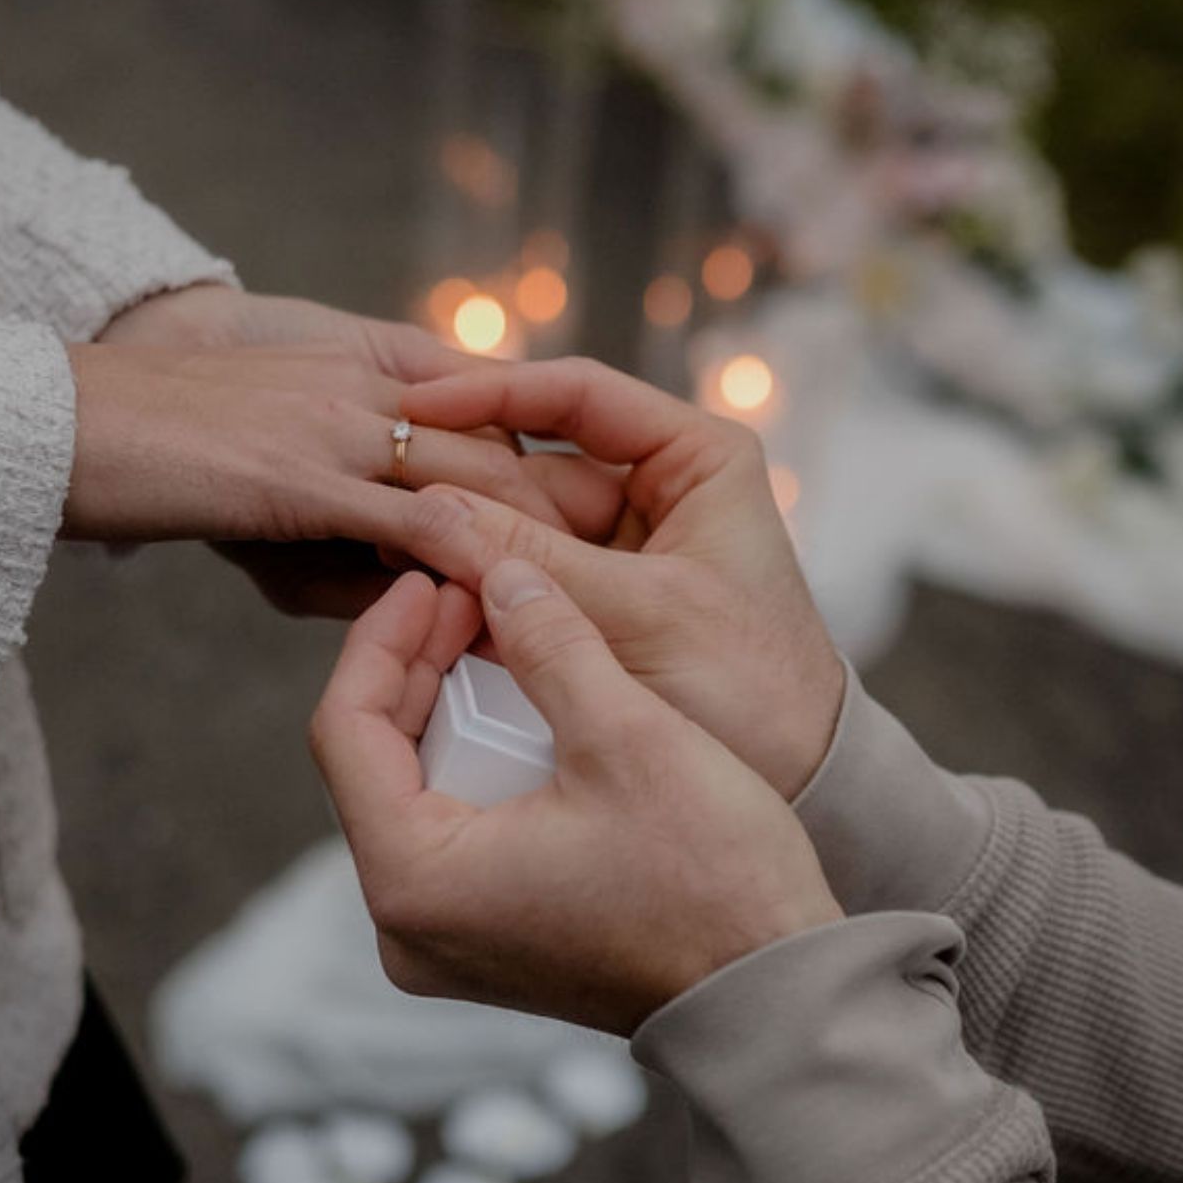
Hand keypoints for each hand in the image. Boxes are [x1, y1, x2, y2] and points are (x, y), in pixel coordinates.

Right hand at [91, 286, 624, 615]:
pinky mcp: (304, 473)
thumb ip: (345, 526)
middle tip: (647, 579)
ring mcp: (343, 421)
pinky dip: (472, 564)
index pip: (497, 406)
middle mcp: (373, 382)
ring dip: (546, 543)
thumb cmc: (160, 453)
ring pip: (482, 477)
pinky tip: (514, 614)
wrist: (68, 421)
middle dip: (583, 510)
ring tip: (606, 610)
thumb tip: (405, 590)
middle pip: (513, 442)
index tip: (618, 529)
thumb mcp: (270, 484)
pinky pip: (415, 519)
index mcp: (372, 363)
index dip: (561, 466)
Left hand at [309, 560, 840, 1035]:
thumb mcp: (624, 735)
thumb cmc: (708, 883)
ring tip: (501, 637)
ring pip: (411, 794)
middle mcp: (406, 927)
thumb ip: (549, 643)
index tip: (433, 580)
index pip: (344, 731)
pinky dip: (477, 765)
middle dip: (420, 667)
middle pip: (372, 762)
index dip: (382, 639)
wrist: (774, 995)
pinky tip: (523, 709)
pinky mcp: (487, 945)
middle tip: (476, 595)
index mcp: (413, 881)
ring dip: (450, 710)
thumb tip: (501, 574)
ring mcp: (445, 943)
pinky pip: (452, 833)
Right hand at [398, 358, 842, 800]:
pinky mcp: (589, 608)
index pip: (577, 396)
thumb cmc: (755, 692)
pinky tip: (415, 584)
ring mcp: (619, 550)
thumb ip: (533, 562)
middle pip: (531, 460)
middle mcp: (655, 491)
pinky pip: (517, 579)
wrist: (801, 789)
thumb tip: (426, 509)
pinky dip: (472, 584)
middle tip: (381, 487)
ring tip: (385, 538)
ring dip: (456, 535)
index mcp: (696, 459)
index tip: (418, 406)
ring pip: (513, 522)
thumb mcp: (640, 617)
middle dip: (460, 478)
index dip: (491, 392)